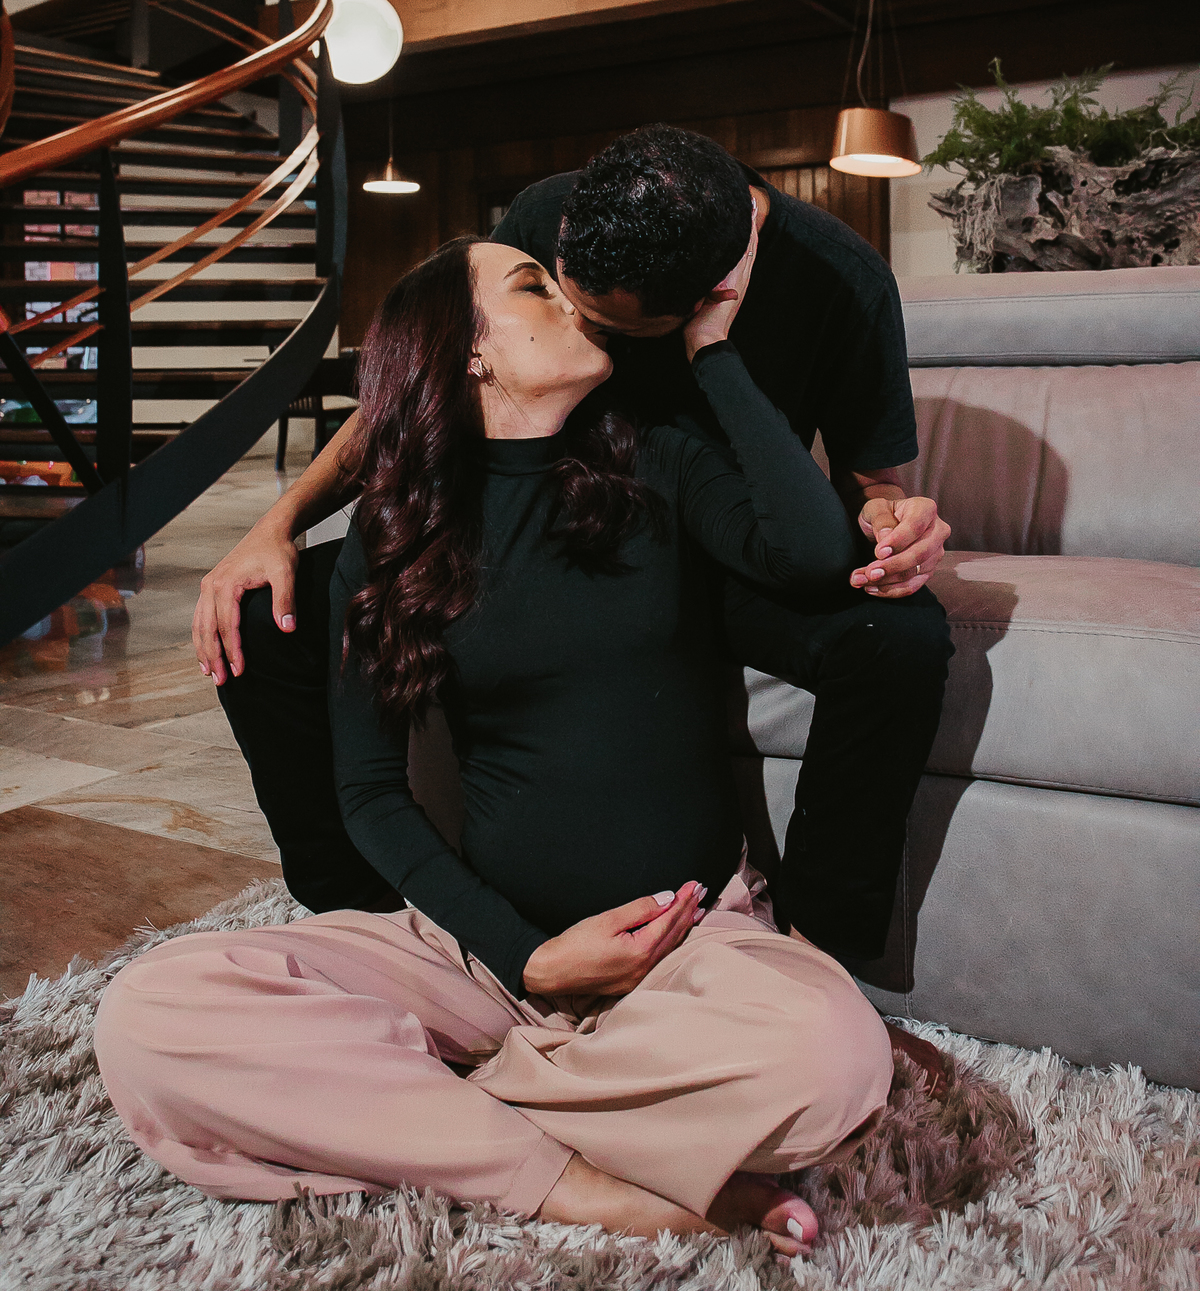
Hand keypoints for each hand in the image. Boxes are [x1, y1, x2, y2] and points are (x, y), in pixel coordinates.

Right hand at [193, 519, 298, 683]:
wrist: (270, 531)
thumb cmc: (278, 551)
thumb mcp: (286, 573)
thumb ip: (285, 600)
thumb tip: (287, 628)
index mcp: (226, 585)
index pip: (226, 626)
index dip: (232, 651)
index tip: (239, 671)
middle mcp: (211, 586)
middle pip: (207, 629)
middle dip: (213, 657)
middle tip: (221, 681)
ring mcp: (208, 586)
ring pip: (199, 624)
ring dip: (203, 649)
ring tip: (209, 672)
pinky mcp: (212, 587)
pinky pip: (201, 616)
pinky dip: (202, 636)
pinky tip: (207, 651)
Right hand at [522, 881, 705, 996]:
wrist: (551, 972)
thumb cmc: (575, 945)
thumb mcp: (607, 920)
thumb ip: (640, 908)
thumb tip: (668, 898)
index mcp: (641, 952)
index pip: (670, 920)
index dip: (683, 900)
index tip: (694, 884)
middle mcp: (645, 968)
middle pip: (674, 935)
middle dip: (689, 911)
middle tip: (701, 892)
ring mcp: (639, 977)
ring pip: (670, 947)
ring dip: (683, 926)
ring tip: (697, 910)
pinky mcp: (632, 980)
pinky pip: (660, 956)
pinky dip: (671, 940)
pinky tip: (675, 933)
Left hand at [683, 200, 758, 361]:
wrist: (705, 340)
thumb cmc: (698, 325)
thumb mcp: (698, 298)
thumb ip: (699, 286)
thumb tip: (687, 274)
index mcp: (732, 283)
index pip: (740, 252)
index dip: (741, 233)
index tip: (739, 214)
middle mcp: (739, 279)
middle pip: (748, 245)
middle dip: (748, 223)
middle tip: (749, 200)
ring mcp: (739, 280)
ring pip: (748, 247)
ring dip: (749, 225)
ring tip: (750, 204)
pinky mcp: (736, 282)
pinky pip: (743, 255)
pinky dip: (746, 238)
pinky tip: (746, 222)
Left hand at [849, 495, 950, 597]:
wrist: (885, 525)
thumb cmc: (881, 514)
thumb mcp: (875, 509)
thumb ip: (881, 519)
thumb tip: (885, 537)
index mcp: (925, 509)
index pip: (915, 527)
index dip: (897, 541)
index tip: (878, 552)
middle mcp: (937, 531)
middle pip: (919, 554)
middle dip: (891, 566)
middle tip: (868, 572)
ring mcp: (935, 553)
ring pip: (914, 573)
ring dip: (885, 581)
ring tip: (860, 580)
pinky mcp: (928, 571)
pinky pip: (912, 586)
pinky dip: (891, 591)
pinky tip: (871, 588)